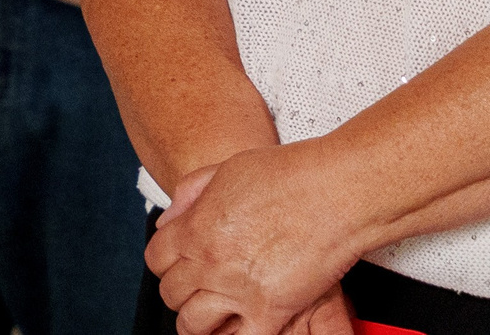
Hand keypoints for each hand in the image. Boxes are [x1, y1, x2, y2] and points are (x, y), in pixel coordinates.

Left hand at [147, 145, 359, 334]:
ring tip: (213, 317)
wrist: (333, 191)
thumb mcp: (224, 171)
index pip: (156, 260)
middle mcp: (209, 263)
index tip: (178, 266)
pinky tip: (243, 326)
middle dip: (181, 293)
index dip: (166, 264)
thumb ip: (190, 196)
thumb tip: (169, 221)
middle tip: (197, 291)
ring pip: (195, 323)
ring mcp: (238, 290)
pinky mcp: (271, 311)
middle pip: (172, 294)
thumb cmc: (286, 176)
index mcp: (195, 229)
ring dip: (200, 322)